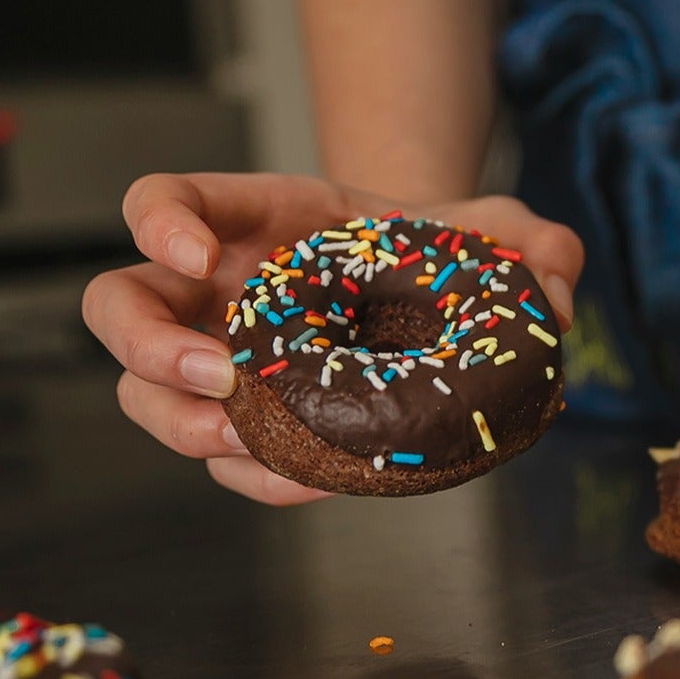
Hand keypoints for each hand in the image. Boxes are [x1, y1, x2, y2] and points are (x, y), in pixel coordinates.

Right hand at [81, 173, 583, 504]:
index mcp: (255, 223)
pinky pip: (225, 461)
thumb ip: (531, 240)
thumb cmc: (440, 256)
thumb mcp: (492, 230)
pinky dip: (252, 475)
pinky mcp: (257, 427)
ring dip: (184, 426)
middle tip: (219, 373)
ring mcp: (225, 363)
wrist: (440, 305)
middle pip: (120, 309)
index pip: (164, 201)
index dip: (159, 222)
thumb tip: (559, 288)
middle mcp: (219, 293)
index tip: (194, 251)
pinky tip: (302, 477)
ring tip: (248, 440)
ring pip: (149, 397)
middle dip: (150, 347)